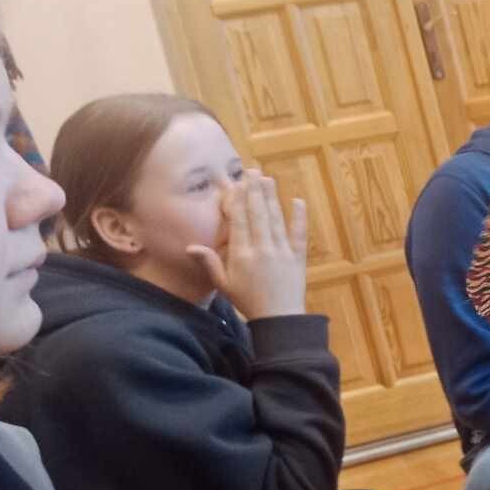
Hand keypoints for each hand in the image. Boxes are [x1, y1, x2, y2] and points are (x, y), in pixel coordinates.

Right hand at [187, 172, 308, 319]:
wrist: (279, 319)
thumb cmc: (248, 301)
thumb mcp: (223, 284)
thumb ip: (209, 263)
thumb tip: (190, 246)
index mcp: (242, 254)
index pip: (238, 220)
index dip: (236, 199)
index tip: (234, 182)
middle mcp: (262, 248)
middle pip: (257, 213)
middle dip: (254, 190)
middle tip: (252, 170)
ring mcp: (282, 251)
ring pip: (276, 219)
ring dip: (272, 197)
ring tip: (268, 178)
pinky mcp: (298, 256)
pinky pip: (299, 233)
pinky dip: (299, 217)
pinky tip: (298, 201)